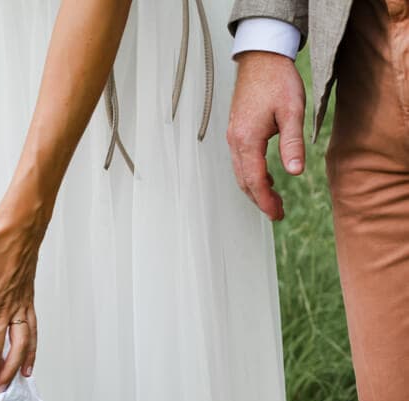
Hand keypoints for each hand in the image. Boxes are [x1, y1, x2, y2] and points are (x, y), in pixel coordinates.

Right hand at [227, 51, 305, 220]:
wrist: (261, 58)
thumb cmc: (278, 81)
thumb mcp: (292, 111)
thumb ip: (292, 144)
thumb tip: (294, 172)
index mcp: (247, 139)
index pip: (255, 180)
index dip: (266, 200)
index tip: (278, 214)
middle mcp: (235, 141)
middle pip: (244, 181)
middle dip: (260, 199)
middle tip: (277, 213)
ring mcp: (233, 136)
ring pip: (241, 172)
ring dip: (255, 188)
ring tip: (273, 200)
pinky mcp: (236, 131)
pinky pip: (241, 161)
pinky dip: (251, 175)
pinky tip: (267, 176)